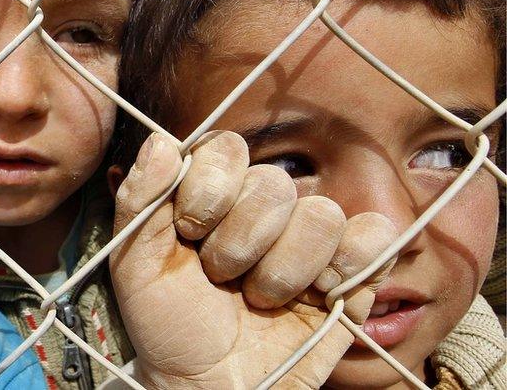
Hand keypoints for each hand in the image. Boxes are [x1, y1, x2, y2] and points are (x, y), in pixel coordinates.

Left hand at [110, 132, 396, 388]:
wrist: (209, 387)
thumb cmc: (171, 326)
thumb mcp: (135, 264)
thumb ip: (140, 200)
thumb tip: (161, 144)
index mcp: (215, 193)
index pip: (227, 150)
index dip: (209, 192)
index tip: (188, 233)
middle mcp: (264, 207)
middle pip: (274, 184)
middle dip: (238, 244)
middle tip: (221, 277)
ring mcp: (310, 237)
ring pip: (320, 215)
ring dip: (282, 271)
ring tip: (259, 298)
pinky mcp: (352, 270)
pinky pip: (374, 237)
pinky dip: (347, 269)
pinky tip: (317, 296)